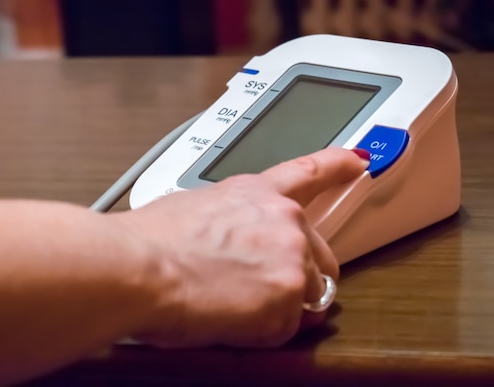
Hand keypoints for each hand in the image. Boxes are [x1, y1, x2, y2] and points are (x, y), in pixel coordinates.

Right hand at [121, 147, 368, 347]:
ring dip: (280, 304)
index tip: (357, 161)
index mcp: (256, 193)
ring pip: (308, 293)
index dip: (337, 165)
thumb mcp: (194, 209)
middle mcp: (283, 218)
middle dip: (299, 274)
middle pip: (320, 253)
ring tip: (234, 304)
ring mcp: (292, 256)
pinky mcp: (290, 296)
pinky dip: (264, 332)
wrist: (137, 267)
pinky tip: (230, 319)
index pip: (309, 171)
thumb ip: (229, 220)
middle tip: (259, 288)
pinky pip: (288, 327)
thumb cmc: (150, 241)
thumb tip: (225, 240)